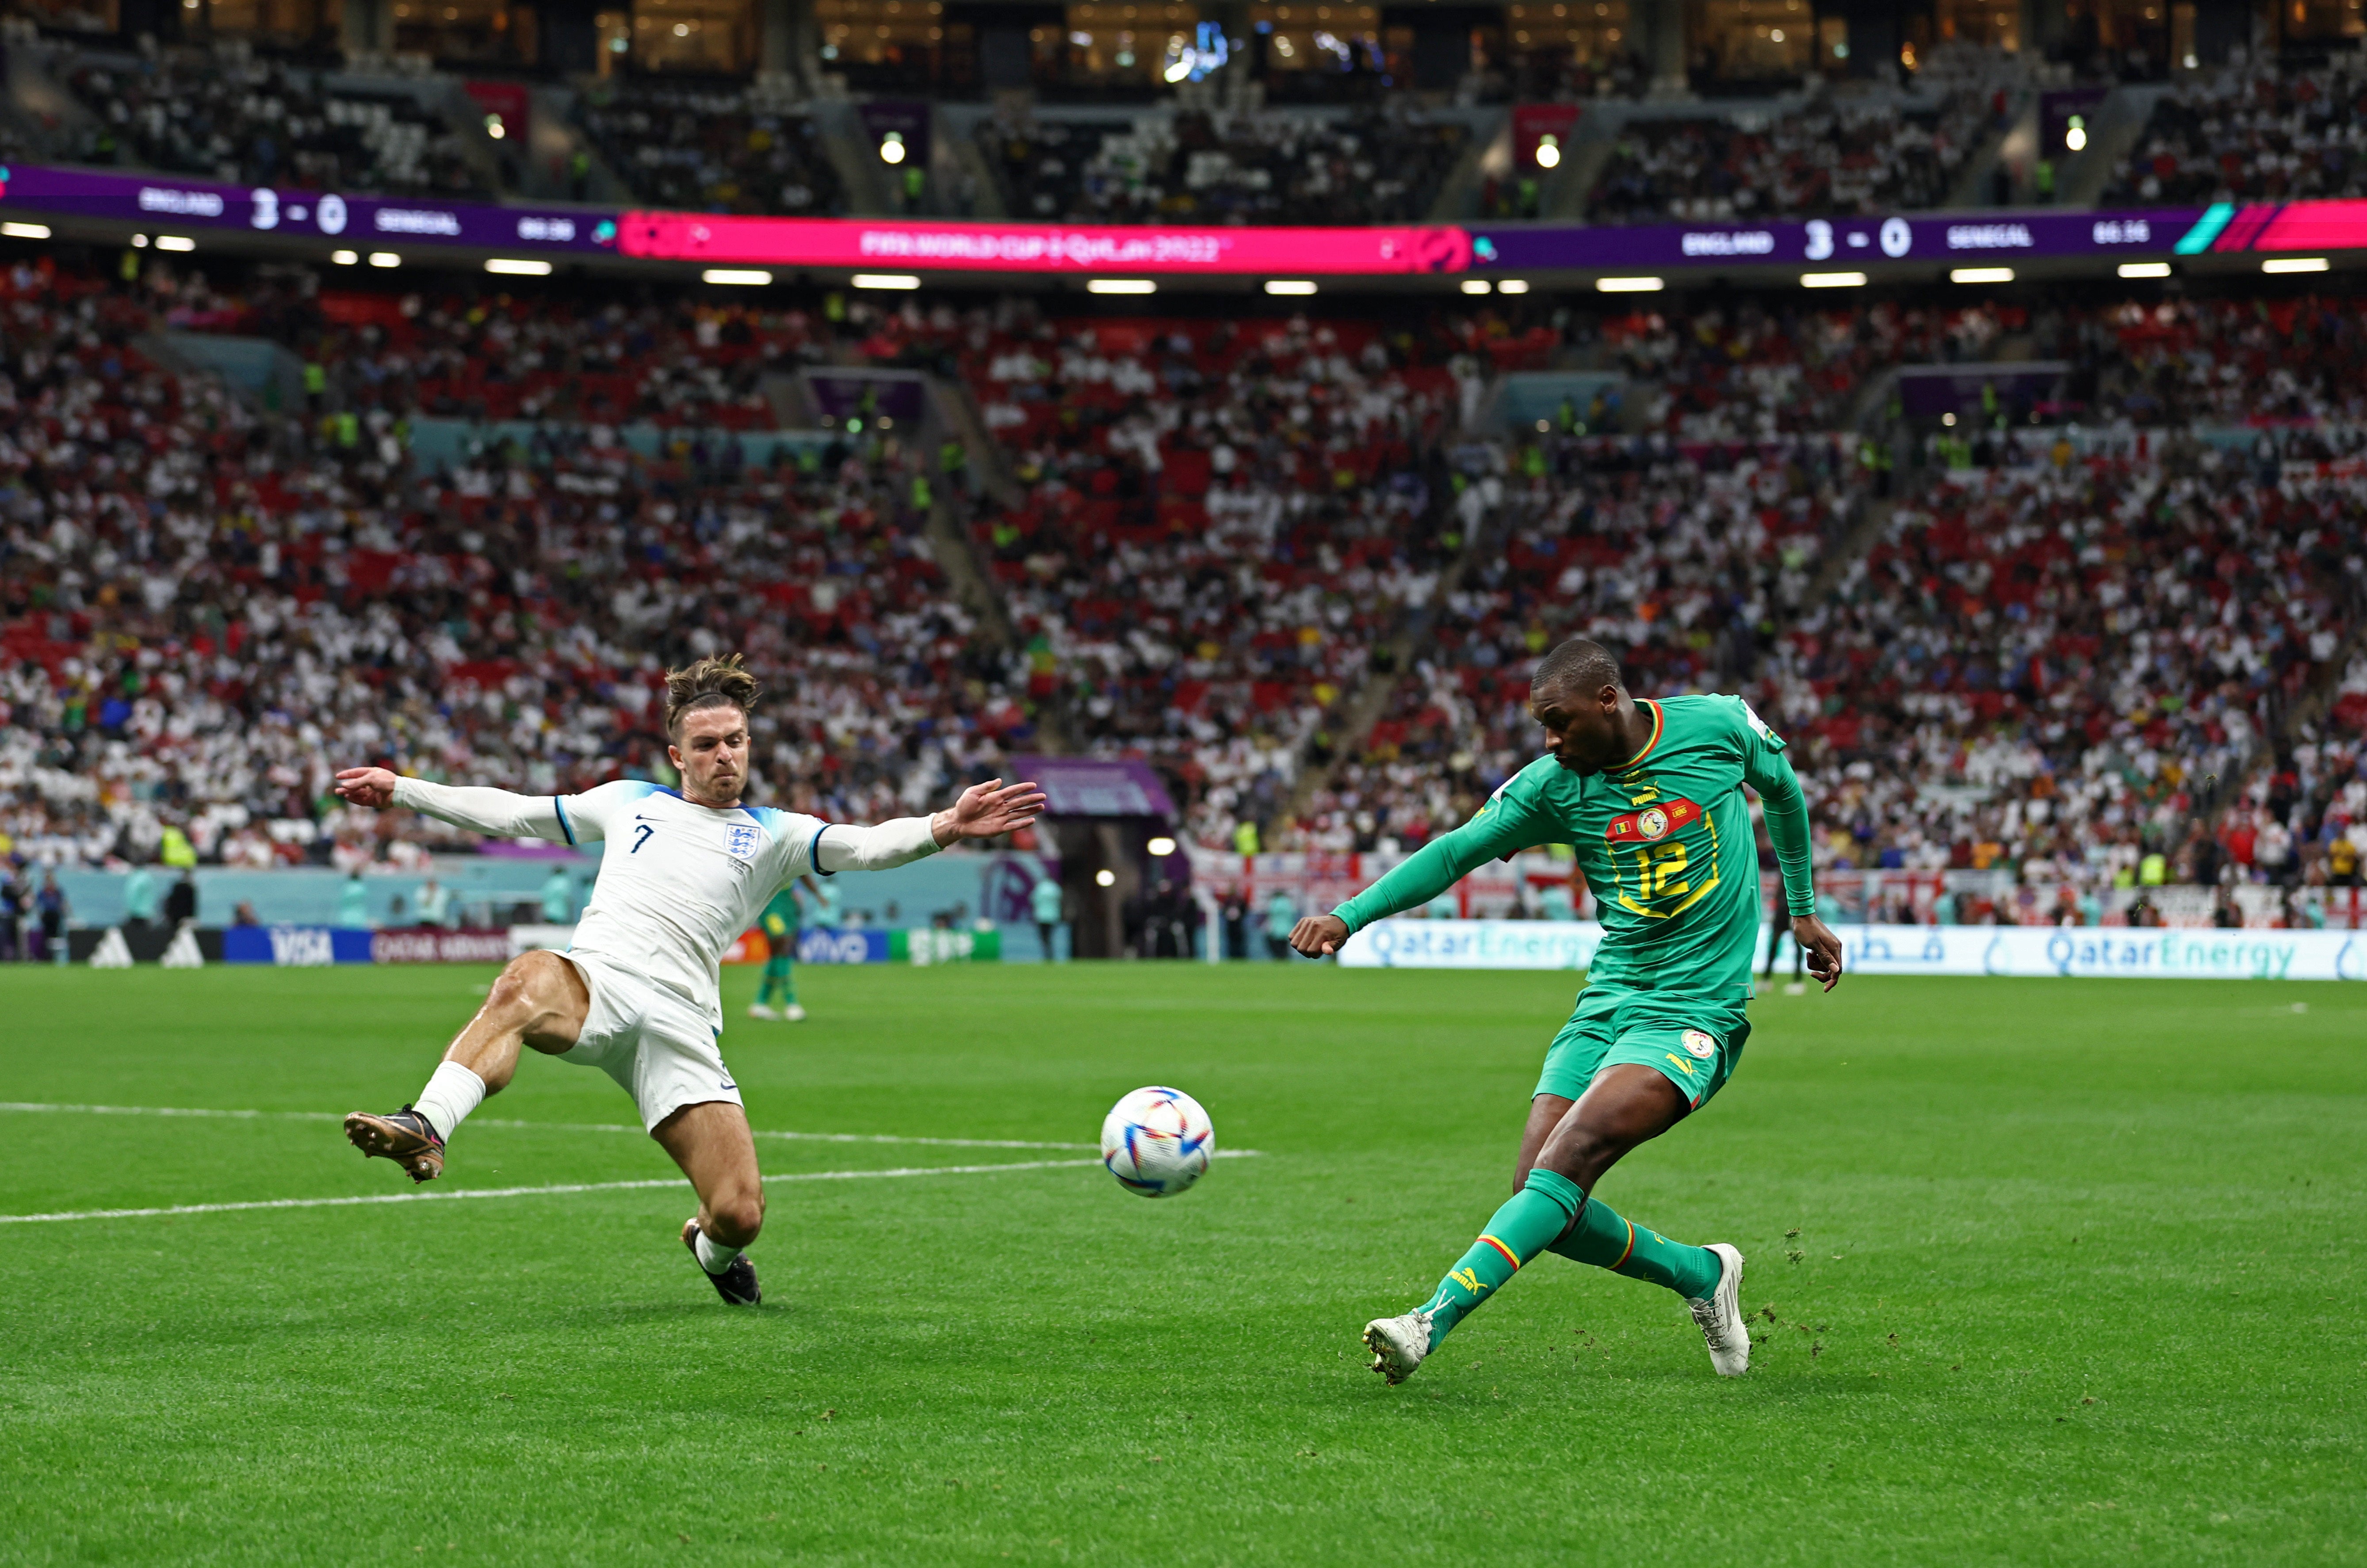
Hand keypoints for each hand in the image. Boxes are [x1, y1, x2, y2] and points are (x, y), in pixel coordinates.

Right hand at [332, 767, 398, 808]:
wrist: (399, 792)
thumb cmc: (387, 781)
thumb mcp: (371, 779)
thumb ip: (357, 782)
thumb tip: (344, 785)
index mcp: (372, 773)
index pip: (356, 773)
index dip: (347, 774)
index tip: (337, 776)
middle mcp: (371, 783)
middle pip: (355, 785)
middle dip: (346, 787)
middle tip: (337, 790)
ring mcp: (372, 792)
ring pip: (357, 793)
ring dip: (348, 793)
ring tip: (340, 793)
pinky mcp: (373, 801)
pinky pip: (361, 800)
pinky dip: (354, 799)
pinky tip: (348, 797)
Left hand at [931, 778, 1046, 845]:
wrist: (958, 821)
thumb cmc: (963, 805)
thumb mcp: (973, 792)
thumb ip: (986, 787)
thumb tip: (999, 780)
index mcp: (996, 797)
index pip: (1013, 791)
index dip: (1023, 788)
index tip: (1033, 785)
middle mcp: (1001, 807)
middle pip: (1020, 802)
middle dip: (1031, 799)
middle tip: (1043, 796)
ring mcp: (1001, 817)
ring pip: (1019, 813)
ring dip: (1030, 810)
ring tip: (1041, 807)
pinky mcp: (999, 828)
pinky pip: (1013, 825)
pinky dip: (1022, 824)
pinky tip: (1032, 821)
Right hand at [1289, 914, 1348, 957]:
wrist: (1339, 920)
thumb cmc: (1339, 935)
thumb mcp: (1338, 943)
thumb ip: (1331, 947)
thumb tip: (1327, 951)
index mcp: (1323, 932)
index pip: (1311, 951)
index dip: (1315, 955)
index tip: (1321, 951)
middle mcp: (1313, 925)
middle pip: (1300, 948)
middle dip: (1307, 953)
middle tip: (1314, 949)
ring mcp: (1307, 922)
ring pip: (1294, 942)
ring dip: (1300, 947)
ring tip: (1309, 945)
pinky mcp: (1303, 920)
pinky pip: (1291, 936)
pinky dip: (1296, 940)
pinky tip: (1304, 940)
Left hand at [1792, 914, 1843, 990]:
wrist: (1801, 916)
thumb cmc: (1805, 930)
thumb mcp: (1813, 945)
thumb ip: (1825, 958)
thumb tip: (1836, 971)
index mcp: (1835, 948)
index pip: (1838, 971)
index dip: (1832, 981)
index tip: (1824, 989)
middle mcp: (1835, 948)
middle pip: (1831, 969)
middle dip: (1820, 971)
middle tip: (1810, 973)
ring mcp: (1830, 947)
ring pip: (1824, 964)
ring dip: (1815, 964)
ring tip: (1808, 955)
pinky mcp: (1824, 946)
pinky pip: (1821, 958)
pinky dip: (1814, 958)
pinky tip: (1809, 952)